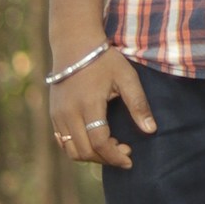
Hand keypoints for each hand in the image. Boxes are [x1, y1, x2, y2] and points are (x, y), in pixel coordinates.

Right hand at [48, 46, 153, 168]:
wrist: (74, 44)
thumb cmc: (104, 60)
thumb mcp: (127, 78)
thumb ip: (138, 105)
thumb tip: (150, 130)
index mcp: (88, 105)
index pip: (99, 142)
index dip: (115, 156)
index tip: (129, 159)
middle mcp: (69, 113)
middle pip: (84, 151)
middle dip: (106, 158)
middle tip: (124, 150)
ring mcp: (58, 115)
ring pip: (71, 150)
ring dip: (91, 156)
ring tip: (110, 147)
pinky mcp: (54, 114)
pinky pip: (63, 141)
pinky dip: (78, 148)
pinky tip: (94, 141)